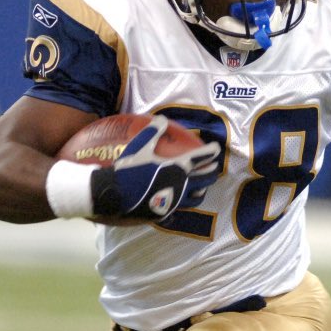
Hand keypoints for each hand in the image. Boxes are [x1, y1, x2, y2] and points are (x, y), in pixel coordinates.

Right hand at [90, 115, 220, 220]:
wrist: (114, 195)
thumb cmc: (128, 169)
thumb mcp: (140, 147)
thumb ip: (153, 131)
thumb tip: (162, 118)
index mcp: (177, 167)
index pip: (200, 157)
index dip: (210, 151)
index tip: (216, 148)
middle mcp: (180, 185)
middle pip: (204, 179)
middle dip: (211, 172)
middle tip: (214, 168)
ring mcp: (174, 201)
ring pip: (195, 198)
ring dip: (201, 191)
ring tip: (201, 188)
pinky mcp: (164, 213)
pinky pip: (178, 210)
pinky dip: (181, 205)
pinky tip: (178, 204)